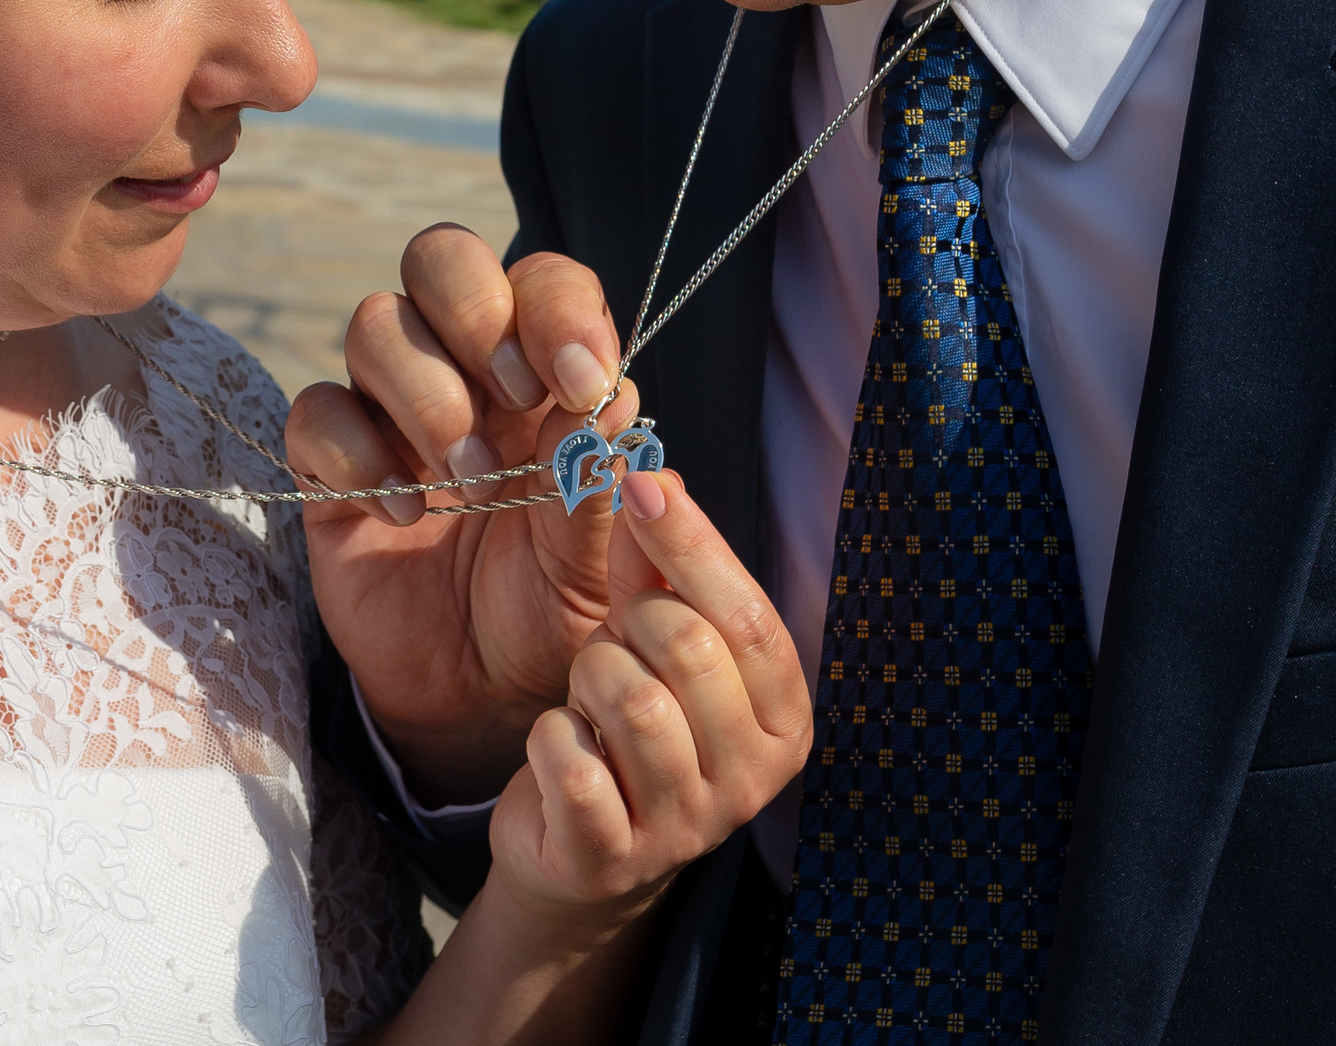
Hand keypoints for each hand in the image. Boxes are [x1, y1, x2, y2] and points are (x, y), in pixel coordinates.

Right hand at [293, 224, 636, 801]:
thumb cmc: (552, 613)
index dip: (557, 307)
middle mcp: (466, 371)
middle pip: (440, 255)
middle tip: (510, 396)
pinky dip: (359, 455)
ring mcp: (391, 409)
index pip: (544, 279)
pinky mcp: (329, 461)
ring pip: (375, 322)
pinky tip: (405, 515)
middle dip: (474, 311)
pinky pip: (317, 409)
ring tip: (466, 484)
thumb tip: (602, 404)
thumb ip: (599, 484)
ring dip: (427, 397)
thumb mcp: (600, 565)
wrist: (478, 695)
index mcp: (547, 374)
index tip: (578, 382)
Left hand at [488, 465, 809, 920]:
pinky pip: (571, 765)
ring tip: (589, 704)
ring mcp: (689, 828)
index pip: (750, 617)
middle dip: (625, 628)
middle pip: (687, 648)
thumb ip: (657, 569)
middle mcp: (754, 780)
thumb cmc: (628, 727)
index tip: (641, 482)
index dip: (691, 542)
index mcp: (785, 718)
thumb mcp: (653, 645)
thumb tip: (652, 476)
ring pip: (631, 701)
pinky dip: (550, 739)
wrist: (578, 848)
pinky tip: (563, 750)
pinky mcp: (612, 860)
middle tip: (611, 652)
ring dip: (588, 683)